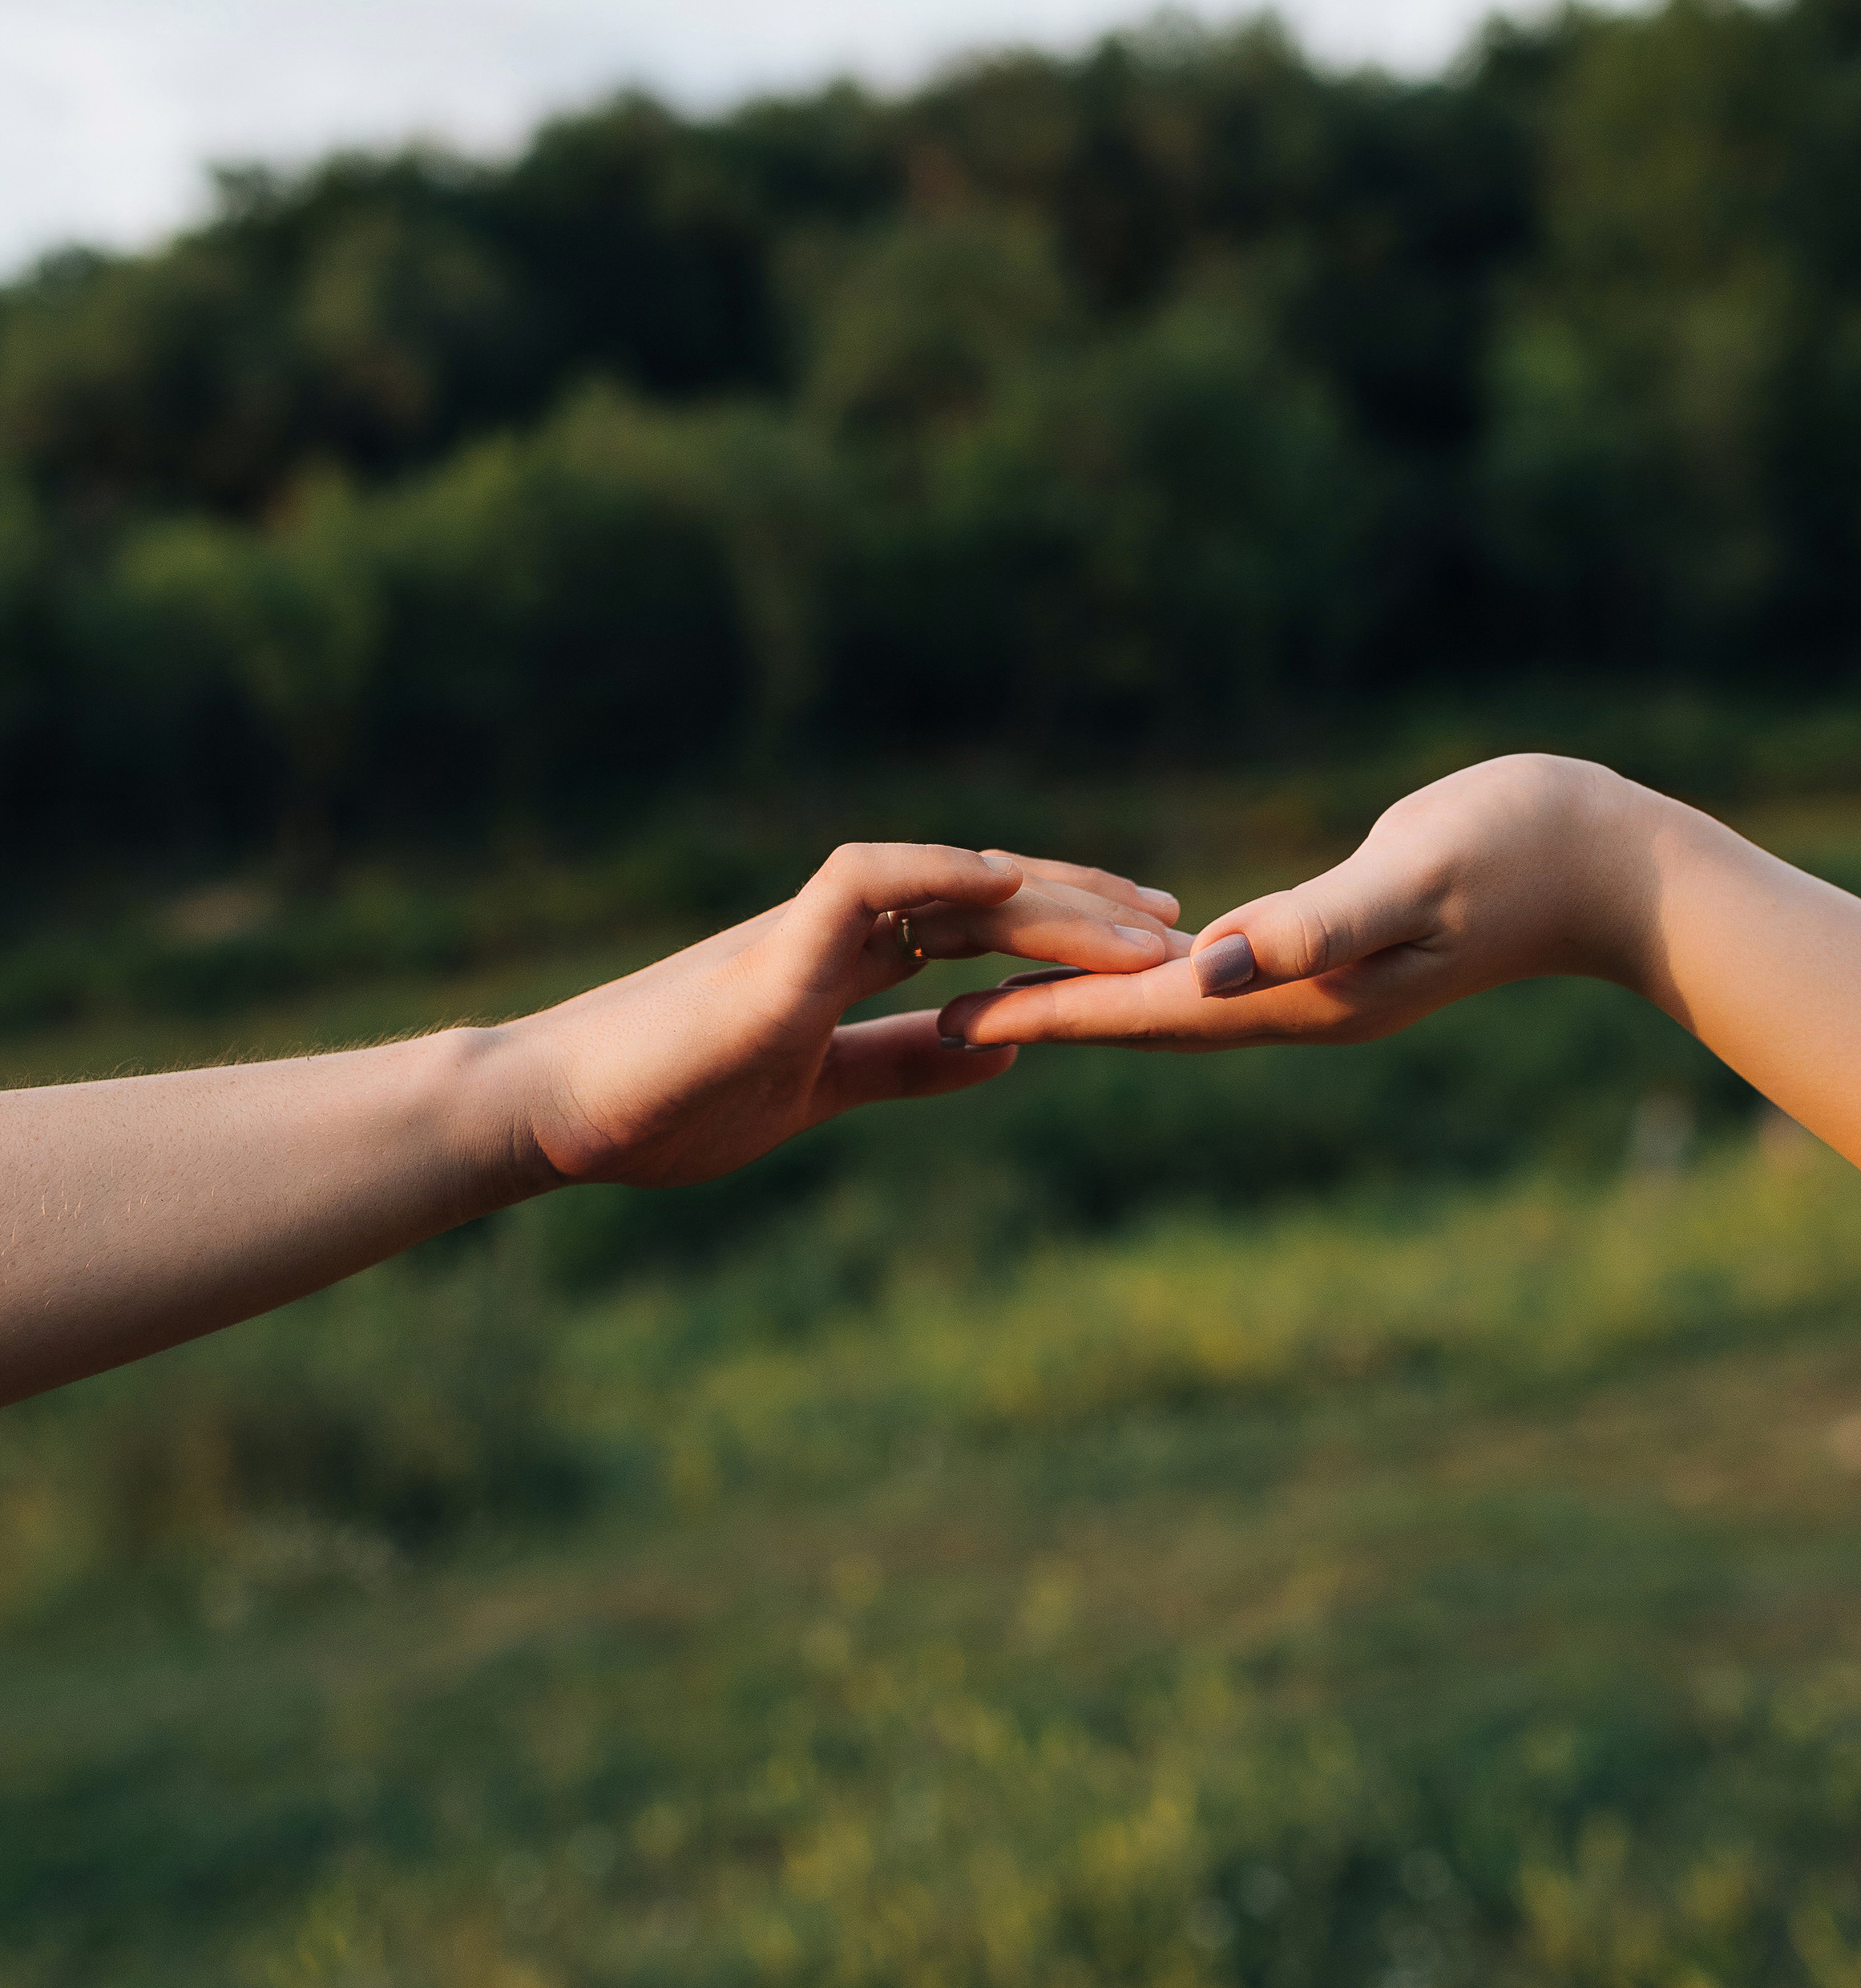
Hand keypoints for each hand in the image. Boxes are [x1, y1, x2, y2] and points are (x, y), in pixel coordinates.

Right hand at [508, 841, 1188, 1184]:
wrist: (555, 1115)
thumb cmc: (665, 1104)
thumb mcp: (814, 1090)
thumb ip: (902, 1062)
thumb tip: (1006, 1047)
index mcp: (845, 963)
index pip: (976, 929)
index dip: (1062, 932)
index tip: (1145, 950)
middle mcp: (834, 931)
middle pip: (985, 896)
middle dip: (1086, 908)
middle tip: (1179, 927)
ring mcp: (803, 933)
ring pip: (947, 883)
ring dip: (1049, 899)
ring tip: (1138, 924)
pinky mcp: (769, 956)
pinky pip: (863, 883)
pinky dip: (935, 872)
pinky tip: (1008, 885)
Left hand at [933, 758, 1655, 1053]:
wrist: (1614, 869)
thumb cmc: (1523, 850)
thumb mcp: (1418, 874)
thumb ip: (1319, 923)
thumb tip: (1213, 964)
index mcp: (1303, 995)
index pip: (1146, 1012)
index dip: (1045, 1016)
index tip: (948, 1025)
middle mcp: (1298, 1006)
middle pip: (1138, 1023)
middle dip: (1038, 1022)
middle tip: (928, 1023)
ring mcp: (1318, 988)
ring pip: (1170, 1006)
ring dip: (1083, 1006)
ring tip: (993, 1003)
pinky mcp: (1333, 955)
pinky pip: (1212, 977)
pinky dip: (1146, 976)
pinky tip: (1114, 966)